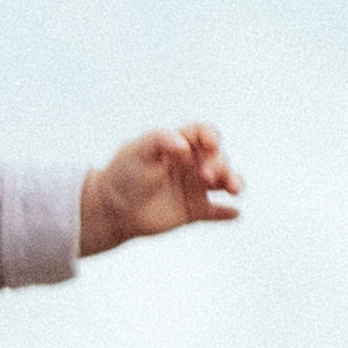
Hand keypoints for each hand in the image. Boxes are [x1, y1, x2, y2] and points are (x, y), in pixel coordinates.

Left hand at [78, 123, 242, 255]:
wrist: (112, 208)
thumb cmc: (123, 174)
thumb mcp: (139, 151)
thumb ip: (160, 140)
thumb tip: (183, 145)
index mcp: (180, 144)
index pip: (204, 134)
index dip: (211, 137)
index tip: (211, 145)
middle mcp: (192, 163)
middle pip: (218, 158)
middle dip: (219, 164)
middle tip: (207, 175)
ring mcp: (195, 187)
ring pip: (224, 182)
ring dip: (233, 182)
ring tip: (234, 190)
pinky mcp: (194, 210)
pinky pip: (216, 212)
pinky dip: (227, 213)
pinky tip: (235, 213)